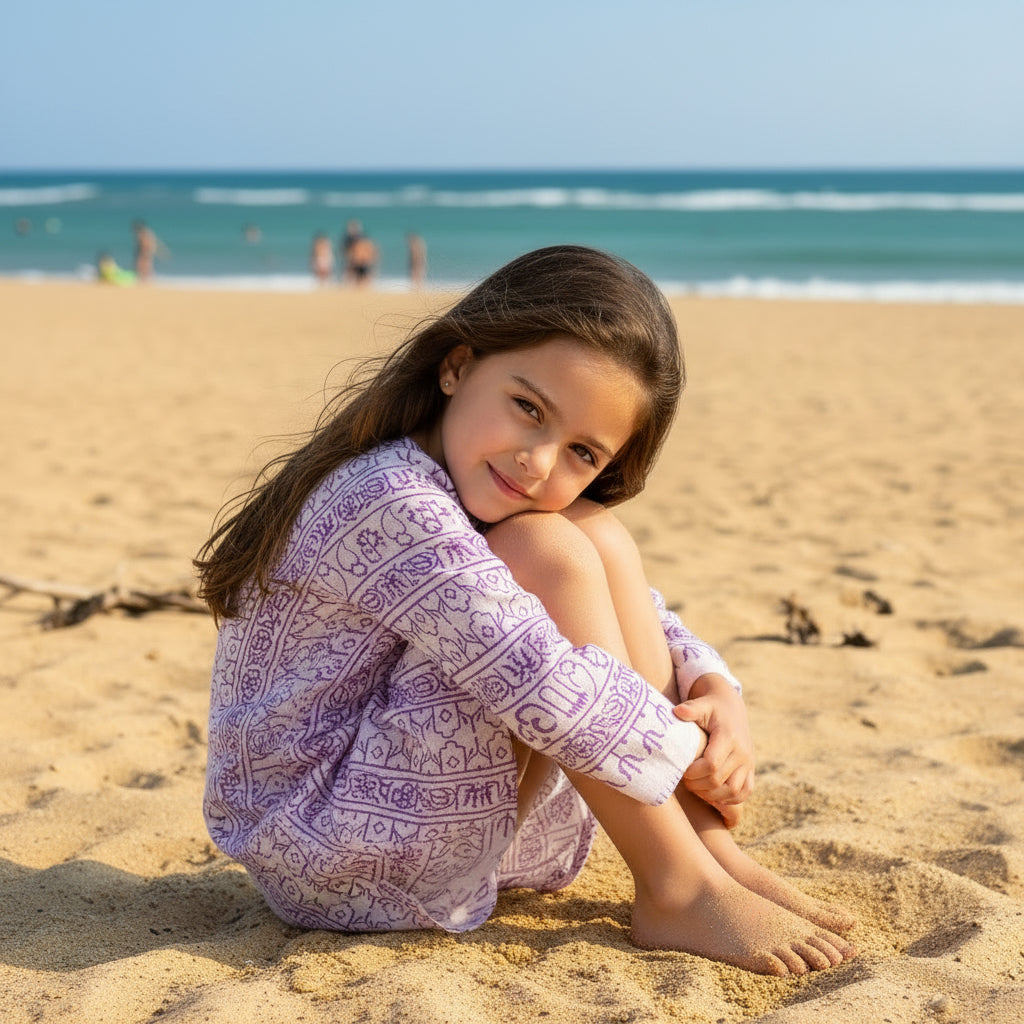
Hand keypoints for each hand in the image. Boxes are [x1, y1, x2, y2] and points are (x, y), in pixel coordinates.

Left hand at [673, 673, 753, 827]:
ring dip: (712, 796)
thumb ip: (690, 709)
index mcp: (728, 737)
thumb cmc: (711, 707)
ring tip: (697, 788)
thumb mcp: (702, 704)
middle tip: (685, 781)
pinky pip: (745, 792)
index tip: (682, 770)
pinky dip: (730, 798)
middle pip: (719, 781)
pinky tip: (713, 794)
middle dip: (698, 785)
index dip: (694, 772)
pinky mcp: (751, 769)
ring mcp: (748, 762)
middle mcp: (741, 752)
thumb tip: (677, 711)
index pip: (711, 764)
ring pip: (734, 791)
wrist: (732, 708)